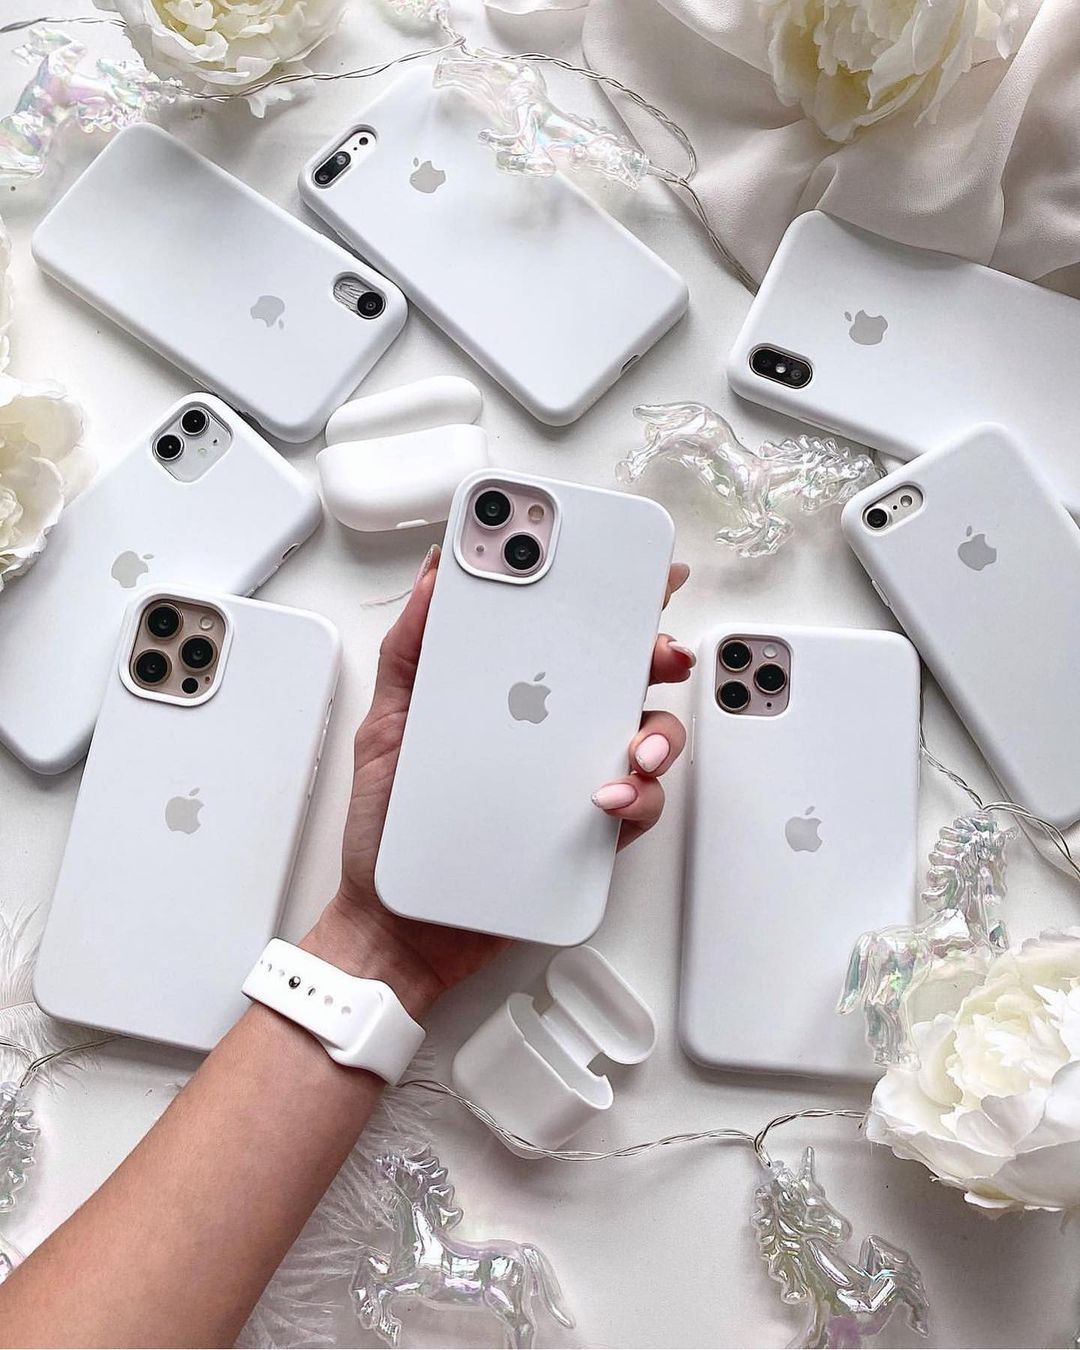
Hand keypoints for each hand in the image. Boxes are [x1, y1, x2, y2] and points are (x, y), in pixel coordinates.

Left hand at [303, 547, 692, 1017]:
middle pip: (623, 675)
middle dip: (653, 650)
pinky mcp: (591, 834)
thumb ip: (413, 648)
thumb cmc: (390, 823)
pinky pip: (639, 806)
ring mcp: (574, 779)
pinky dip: (637, 797)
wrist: (396, 920)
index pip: (565, 632)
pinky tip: (606, 796)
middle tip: (655, 646)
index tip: (627, 566)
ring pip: (648, 736)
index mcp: (511, 693)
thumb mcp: (388, 721)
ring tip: (632, 744)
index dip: (604, 595)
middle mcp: (551, 731)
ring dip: (657, 730)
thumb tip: (440, 572)